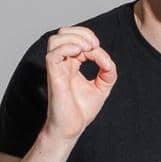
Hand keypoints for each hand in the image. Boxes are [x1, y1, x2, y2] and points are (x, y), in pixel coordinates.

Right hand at [44, 26, 117, 140]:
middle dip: (82, 33)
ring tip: (87, 49)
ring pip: (55, 39)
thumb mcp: (102, 87)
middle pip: (64, 33)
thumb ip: (108, 71)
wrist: (72, 128)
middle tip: (94, 46)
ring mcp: (56, 69)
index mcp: (72, 64)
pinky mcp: (53, 76)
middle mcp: (62, 64)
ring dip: (74, 38)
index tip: (102, 56)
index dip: (90, 39)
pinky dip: (67, 48)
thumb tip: (107, 60)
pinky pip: (53, 54)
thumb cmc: (81, 111)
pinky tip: (79, 54)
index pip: (77, 39)